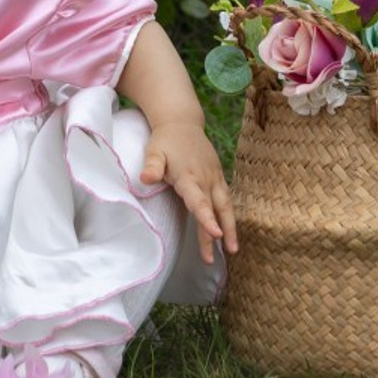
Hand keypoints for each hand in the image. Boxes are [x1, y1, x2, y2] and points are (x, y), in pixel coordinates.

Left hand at [140, 121, 238, 264]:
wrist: (182, 122)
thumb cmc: (165, 141)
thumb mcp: (154, 151)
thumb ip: (152, 166)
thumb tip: (145, 179)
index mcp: (189, 176)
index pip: (199, 202)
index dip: (207, 219)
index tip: (216, 235)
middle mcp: (206, 178)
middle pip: (215, 209)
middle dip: (220, 232)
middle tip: (223, 255)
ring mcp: (214, 177)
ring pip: (225, 206)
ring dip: (230, 228)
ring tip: (232, 250)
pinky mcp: (218, 177)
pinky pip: (226, 200)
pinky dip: (228, 216)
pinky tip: (229, 231)